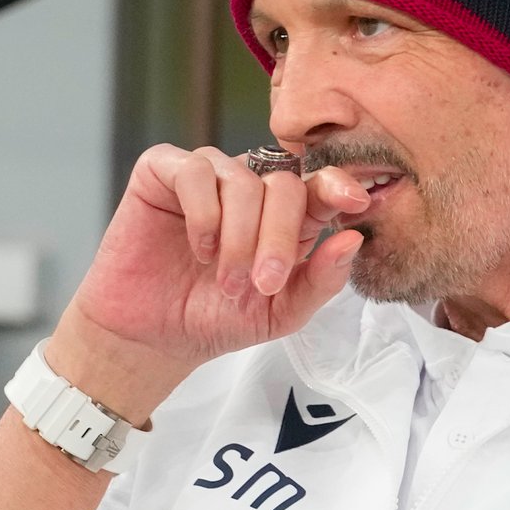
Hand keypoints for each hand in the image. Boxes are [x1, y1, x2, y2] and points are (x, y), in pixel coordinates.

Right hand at [61, 144, 368, 373]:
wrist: (153, 337)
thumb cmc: (217, 318)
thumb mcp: (281, 313)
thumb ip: (320, 280)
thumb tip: (353, 239)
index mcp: (286, 214)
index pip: (320, 185)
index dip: (338, 187)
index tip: (355, 202)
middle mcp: (250, 187)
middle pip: (284, 184)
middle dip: (278, 236)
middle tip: (262, 283)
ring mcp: (208, 176)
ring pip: (242, 179)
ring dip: (238, 236)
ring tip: (226, 279)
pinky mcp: (164, 171)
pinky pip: (195, 171)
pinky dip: (203, 212)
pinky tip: (200, 247)